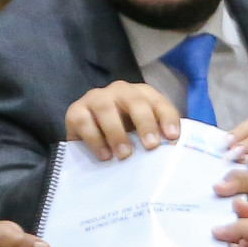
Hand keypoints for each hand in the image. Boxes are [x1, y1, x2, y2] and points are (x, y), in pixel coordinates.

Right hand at [65, 81, 180, 159]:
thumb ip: (154, 138)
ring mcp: (95, 98)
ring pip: (106, 108)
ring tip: (124, 155)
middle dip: (145, 123)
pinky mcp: (75, 111)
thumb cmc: (122, 137)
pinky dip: (95, 139)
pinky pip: (83, 121)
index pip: (158, 101)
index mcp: (140, 95)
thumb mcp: (140, 136)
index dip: (167, 117)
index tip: (172, 137)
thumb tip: (171, 151)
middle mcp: (119, 91)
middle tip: (151, 146)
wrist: (86, 140)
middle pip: (134, 101)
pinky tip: (104, 155)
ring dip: (117, 132)